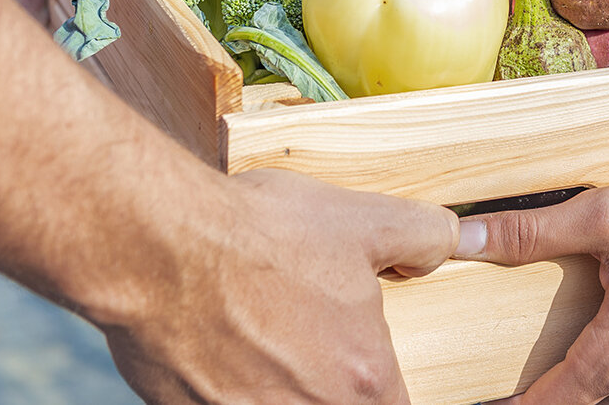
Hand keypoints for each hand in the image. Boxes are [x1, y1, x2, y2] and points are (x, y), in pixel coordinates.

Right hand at [100, 168, 458, 403]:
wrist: (155, 244)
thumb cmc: (253, 235)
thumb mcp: (361, 220)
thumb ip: (422, 237)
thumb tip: (452, 241)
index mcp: (364, 381)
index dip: (383, 387)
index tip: (365, 368)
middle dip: (326, 385)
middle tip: (306, 346)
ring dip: (278, 389)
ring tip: (263, 345)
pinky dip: (229, 390)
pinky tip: (218, 349)